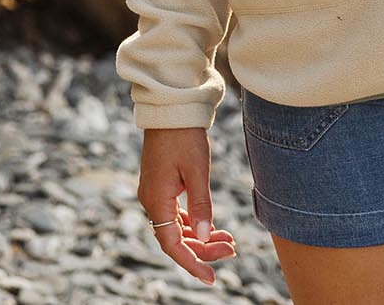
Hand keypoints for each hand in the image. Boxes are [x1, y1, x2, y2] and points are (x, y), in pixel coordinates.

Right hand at [139, 128, 236, 285]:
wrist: (171, 108)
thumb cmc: (184, 136)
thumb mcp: (197, 171)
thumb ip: (201, 206)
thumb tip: (203, 237)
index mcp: (156, 200)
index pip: (172, 245)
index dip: (192, 263)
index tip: (211, 277)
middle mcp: (152, 200)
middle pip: (176, 238)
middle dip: (203, 248)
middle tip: (231, 249)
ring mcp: (156, 192)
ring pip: (177, 227)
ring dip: (200, 236)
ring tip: (228, 239)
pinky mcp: (162, 184)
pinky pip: (176, 213)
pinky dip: (194, 222)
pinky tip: (211, 225)